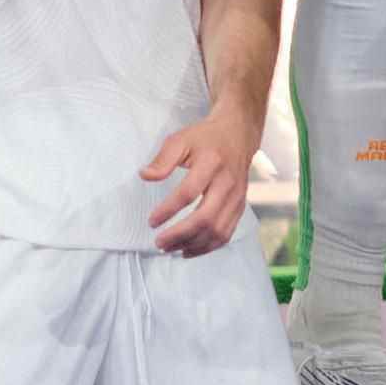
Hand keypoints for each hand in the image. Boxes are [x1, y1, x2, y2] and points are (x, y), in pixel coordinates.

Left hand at [140, 101, 259, 254]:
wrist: (237, 134)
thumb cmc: (205, 138)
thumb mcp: (181, 139)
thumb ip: (163, 159)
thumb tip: (145, 176)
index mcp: (211, 163)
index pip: (188, 193)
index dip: (168, 210)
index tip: (152, 221)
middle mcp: (227, 183)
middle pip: (205, 218)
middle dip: (180, 235)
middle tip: (159, 242)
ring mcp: (236, 197)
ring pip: (217, 230)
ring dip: (192, 244)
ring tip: (171, 248)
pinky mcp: (240, 207)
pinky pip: (226, 234)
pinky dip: (207, 247)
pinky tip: (189, 249)